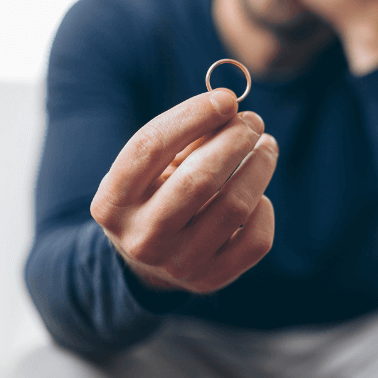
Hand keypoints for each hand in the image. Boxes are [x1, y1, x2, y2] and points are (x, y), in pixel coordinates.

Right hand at [91, 89, 277, 292]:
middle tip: (253, 122)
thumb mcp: (152, 168)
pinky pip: (255, 240)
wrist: (151, 260)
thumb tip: (231, 107)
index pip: (149, 148)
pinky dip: (264, 209)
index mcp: (111, 203)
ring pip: (235, 207)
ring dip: (259, 167)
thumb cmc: (155, 195)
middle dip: (234, 141)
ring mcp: (178, 264)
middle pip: (199, 180)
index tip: (227, 98)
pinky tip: (258, 194)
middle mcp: (141, 238)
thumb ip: (184, 136)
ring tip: (266, 147)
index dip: (192, 116)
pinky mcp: (211, 280)